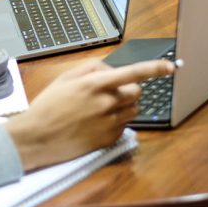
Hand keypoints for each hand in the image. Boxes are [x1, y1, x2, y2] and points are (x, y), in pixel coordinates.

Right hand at [5, 59, 174, 170]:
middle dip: (128, 89)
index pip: (133, 72)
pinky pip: (125, 125)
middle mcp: (106, 103)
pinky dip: (116, 122)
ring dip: (124, 106)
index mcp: (95, 84)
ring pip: (133, 109)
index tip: (169, 67)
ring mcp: (110, 122)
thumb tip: (112, 69)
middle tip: (111, 92)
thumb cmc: (48, 106)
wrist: (38, 136)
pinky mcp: (110, 139)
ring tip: (101, 109)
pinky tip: (96, 123)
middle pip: (137, 92)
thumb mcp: (65, 78)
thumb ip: (92, 69)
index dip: (154, 68)